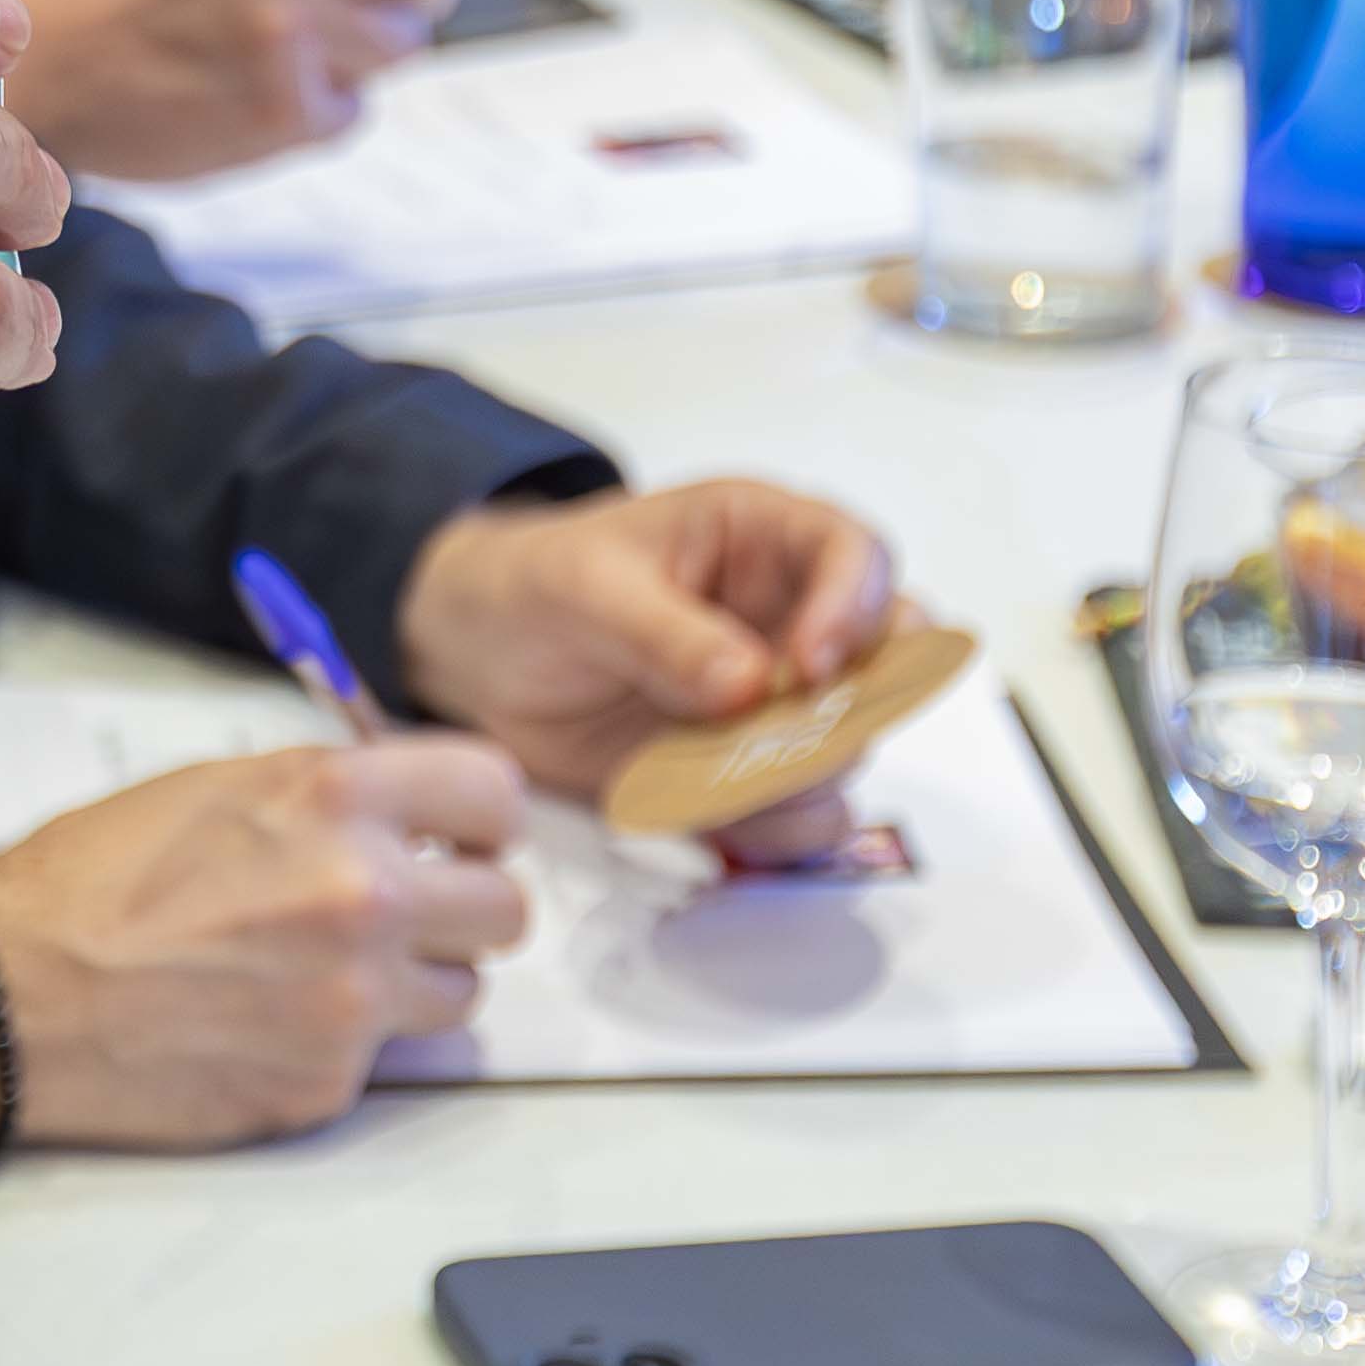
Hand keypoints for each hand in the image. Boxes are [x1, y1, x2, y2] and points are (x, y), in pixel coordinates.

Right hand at [0, 742, 534, 1146]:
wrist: (6, 993)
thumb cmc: (89, 883)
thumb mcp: (216, 785)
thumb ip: (327, 796)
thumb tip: (408, 817)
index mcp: (332, 799)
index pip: (495, 793)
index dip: (483, 818)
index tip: (465, 836)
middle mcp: (361, 896)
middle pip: (506, 908)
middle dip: (463, 909)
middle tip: (411, 911)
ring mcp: (351, 1001)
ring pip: (462, 994)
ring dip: (414, 982)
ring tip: (326, 970)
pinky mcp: (327, 1084)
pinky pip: (381, 1059)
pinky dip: (340, 1042)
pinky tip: (264, 1020)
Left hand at [391, 480, 899, 861]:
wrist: (479, 656)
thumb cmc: (534, 587)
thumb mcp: (582, 587)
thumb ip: (664, 631)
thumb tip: (751, 684)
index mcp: (762, 539)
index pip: (859, 559)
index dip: (857, 611)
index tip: (811, 666)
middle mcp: (790, 619)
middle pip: (885, 668)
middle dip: (842, 714)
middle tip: (766, 741)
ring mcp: (778, 703)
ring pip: (847, 753)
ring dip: (794, 779)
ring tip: (702, 776)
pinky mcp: (748, 770)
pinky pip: (799, 815)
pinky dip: (764, 826)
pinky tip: (695, 808)